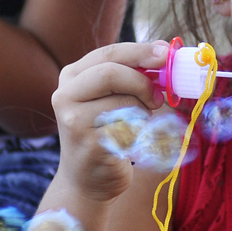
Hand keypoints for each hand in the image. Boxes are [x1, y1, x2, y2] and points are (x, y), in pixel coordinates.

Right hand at [49, 41, 168, 201]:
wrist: (86, 179)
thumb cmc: (105, 131)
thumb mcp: (111, 97)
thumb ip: (131, 74)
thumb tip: (164, 51)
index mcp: (72, 76)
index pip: (109, 53)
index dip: (141, 51)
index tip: (165, 53)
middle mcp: (65, 95)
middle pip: (111, 73)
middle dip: (142, 82)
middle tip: (158, 99)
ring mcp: (74, 121)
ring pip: (125, 103)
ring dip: (142, 114)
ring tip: (135, 127)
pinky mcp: (90, 145)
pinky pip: (130, 129)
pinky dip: (139, 134)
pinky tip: (128, 143)